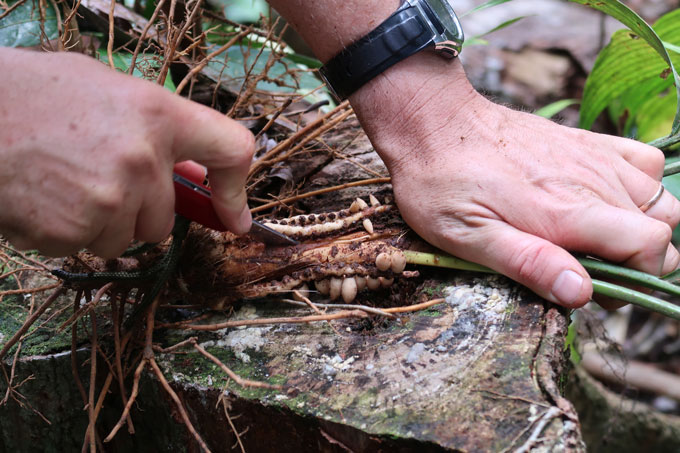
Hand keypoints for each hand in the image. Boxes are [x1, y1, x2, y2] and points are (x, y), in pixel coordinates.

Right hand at [0, 48, 254, 257]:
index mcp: (158, 113)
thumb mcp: (108, 89)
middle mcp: (142, 159)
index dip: (235, 190)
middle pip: (165, 220)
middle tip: (96, 180)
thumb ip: (155, 127)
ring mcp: (109, 199)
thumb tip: (187, 166)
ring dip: (101, 223)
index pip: (231, 150)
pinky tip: (44, 198)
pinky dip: (66, 232)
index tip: (235, 218)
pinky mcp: (72, 230)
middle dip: (137, 211)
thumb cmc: (36, 93)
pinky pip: (86, 247)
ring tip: (63, 183)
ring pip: (125, 238)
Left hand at [352, 54, 679, 307]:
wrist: (435, 124)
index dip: (639, 276)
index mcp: (567, 213)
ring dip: (640, 225)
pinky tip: (603, 199)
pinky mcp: (587, 142)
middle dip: (640, 258)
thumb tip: (582, 292)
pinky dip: (639, 185)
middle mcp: (593, 182)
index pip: (653, 246)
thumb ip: (530, 263)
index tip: (600, 286)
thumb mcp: (469, 236)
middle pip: (664, 227)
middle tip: (589, 265)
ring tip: (594, 238)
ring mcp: (594, 157)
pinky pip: (645, 161)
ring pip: (660, 198)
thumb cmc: (443, 184)